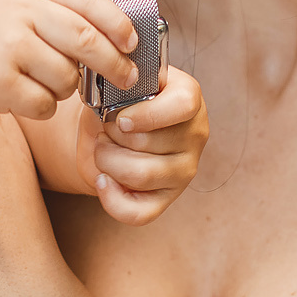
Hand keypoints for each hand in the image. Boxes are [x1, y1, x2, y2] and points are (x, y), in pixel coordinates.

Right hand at [0, 0, 138, 121]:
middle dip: (114, 64)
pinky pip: (45, 104)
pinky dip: (43, 107)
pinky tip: (23, 98)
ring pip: (68, 78)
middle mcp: (19, 11)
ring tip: (44, 83)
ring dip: (67, 88)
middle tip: (126, 79)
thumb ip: (49, 1)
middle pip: (87, 41)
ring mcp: (8, 47)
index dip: (118, 23)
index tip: (132, 42)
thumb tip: (108, 22)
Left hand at [69, 65, 209, 224]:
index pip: (183, 105)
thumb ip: (119, 88)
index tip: (121, 118)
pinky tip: (102, 180)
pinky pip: (139, 212)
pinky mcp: (167, 198)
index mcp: (188, 97)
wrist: (109, 127)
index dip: (147, 114)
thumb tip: (111, 107)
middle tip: (105, 130)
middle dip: (112, 136)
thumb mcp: (121, 84)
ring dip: (107, 161)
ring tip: (102, 149)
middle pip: (149, 143)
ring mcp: (184, 170)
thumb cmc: (118, 101)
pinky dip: (112, 199)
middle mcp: (194, 134)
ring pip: (140, 175)